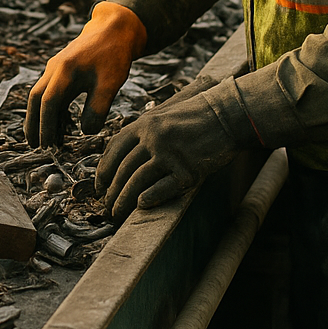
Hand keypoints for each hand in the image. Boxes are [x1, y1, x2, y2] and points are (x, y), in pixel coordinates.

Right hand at [25, 1, 145, 147]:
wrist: (114, 28)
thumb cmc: (114, 54)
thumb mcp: (111, 83)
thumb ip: (98, 108)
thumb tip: (85, 132)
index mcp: (64, 70)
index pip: (48, 102)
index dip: (46, 126)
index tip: (48, 146)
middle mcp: (54, 68)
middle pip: (35, 98)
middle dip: (33, 123)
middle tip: (34, 146)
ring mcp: (56, 67)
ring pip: (41, 95)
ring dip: (41, 117)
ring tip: (47, 141)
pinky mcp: (62, 69)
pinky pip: (51, 91)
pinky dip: (51, 109)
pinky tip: (61, 124)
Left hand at [95, 78, 257, 222]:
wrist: (228, 115)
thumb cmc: (197, 116)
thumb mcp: (164, 116)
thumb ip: (145, 132)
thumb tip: (125, 155)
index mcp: (145, 123)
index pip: (114, 148)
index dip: (103, 169)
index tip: (99, 185)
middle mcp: (153, 138)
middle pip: (123, 168)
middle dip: (111, 191)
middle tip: (106, 205)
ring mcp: (170, 154)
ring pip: (137, 181)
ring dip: (124, 200)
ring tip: (117, 213)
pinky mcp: (188, 170)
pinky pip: (162, 188)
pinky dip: (149, 198)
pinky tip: (141, 206)